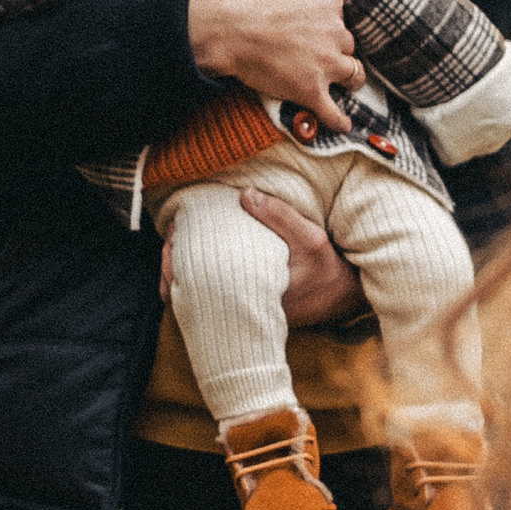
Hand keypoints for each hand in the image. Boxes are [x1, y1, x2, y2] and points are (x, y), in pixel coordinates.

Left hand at [158, 186, 362, 330]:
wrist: (342, 298)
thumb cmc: (326, 269)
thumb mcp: (310, 238)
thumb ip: (280, 217)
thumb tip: (246, 194)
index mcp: (250, 296)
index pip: (197, 289)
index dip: (175, 267)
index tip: (171, 239)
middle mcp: (241, 312)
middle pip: (188, 297)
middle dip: (171, 269)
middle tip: (167, 240)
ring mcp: (242, 315)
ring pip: (197, 302)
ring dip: (182, 277)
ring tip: (174, 248)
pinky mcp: (246, 313)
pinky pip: (211, 301)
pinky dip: (198, 283)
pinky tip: (196, 261)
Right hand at [186, 0, 362, 110]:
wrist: (220, 24)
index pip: (337, 13)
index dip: (324, 21)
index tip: (308, 26)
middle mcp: (334, 31)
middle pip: (346, 44)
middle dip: (334, 49)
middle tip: (316, 55)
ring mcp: (325, 63)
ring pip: (352, 75)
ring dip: (347, 79)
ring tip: (341, 85)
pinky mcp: (311, 90)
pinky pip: (334, 112)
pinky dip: (339, 120)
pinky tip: (341, 124)